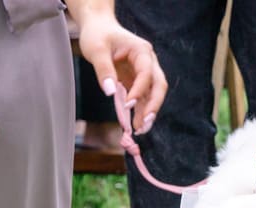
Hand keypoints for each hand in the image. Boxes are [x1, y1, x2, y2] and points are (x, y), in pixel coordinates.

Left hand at [73, 12, 165, 133]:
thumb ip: (103, 70)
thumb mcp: (96, 50)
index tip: (127, 105)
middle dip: (154, 105)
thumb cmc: (98, 35)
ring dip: (148, 112)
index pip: (146, 74)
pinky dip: (140, 111)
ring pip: (153, 94)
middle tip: (145, 124)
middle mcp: (147, 62)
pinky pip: (143, 98)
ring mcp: (143, 72)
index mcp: (141, 51)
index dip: (139, 90)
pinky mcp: (137, 81)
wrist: (99, 28)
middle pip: (159, 85)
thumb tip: (110, 92)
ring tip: (140, 130)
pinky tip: (135, 125)